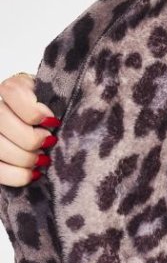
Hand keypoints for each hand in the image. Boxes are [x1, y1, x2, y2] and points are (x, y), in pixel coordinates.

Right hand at [0, 72, 59, 186]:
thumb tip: (58, 121)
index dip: (32, 111)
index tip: (53, 123)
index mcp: (16, 87)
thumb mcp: (64, 103)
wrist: (53, 133)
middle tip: (50, 143)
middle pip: (1, 120)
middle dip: (29, 138)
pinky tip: (34, 174)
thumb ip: (62, 103)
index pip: (11, 91)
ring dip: (24, 158)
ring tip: (43, 160)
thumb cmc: (62, 116)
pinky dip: (16, 175)